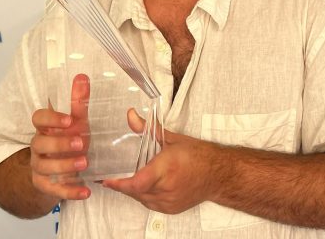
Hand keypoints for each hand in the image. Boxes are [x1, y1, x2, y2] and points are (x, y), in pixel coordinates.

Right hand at [29, 74, 90, 200]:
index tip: (69, 120)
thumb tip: (82, 76)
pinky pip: (54, 190)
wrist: (60, 171)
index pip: (38, 119)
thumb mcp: (77, 122)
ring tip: (85, 163)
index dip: (51, 119)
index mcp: (45, 128)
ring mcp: (39, 167)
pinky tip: (85, 191)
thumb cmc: (69, 140)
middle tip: (81, 143)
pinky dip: (70, 191)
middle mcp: (38, 147)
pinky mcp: (44, 186)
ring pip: (45, 167)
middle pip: (39, 144)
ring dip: (65, 165)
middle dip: (59, 144)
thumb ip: (79, 101)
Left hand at [102, 110, 219, 213]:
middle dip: (124, 184)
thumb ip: (148, 129)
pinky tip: (147, 185)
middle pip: (136, 191)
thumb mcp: (172, 138)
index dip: (119, 184)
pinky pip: (150, 204)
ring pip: (141, 199)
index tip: (106, 180)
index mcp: (166, 168)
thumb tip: (131, 116)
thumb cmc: (198, 155)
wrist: (218, 174)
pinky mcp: (171, 209)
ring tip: (132, 179)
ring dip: (135, 190)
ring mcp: (169, 201)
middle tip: (115, 176)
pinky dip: (145, 195)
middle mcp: (167, 187)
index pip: (137, 183)